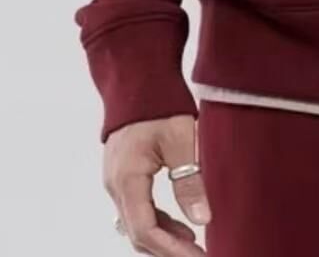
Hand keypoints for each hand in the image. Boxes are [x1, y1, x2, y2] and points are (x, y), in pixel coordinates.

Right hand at [104, 115, 210, 256]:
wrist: (140, 79)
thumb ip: (190, 180)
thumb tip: (203, 219)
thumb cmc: (160, 105)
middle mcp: (115, 184)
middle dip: (167, 250)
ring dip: (163, 238)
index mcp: (127, 178)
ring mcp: (116, 180)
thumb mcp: (182, 140)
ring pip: (137, 223)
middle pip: (137, 232)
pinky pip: (138, 208)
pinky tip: (181, 226)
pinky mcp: (124, 174)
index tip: (197, 256)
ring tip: (194, 246)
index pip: (145, 229)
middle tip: (199, 255)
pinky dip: (158, 222)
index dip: (171, 249)